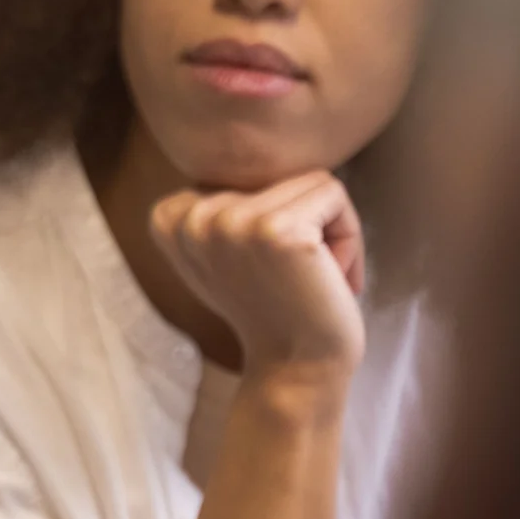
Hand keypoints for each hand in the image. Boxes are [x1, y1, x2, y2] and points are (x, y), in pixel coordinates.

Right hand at [150, 171, 366, 376]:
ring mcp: (230, 222)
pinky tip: (331, 277)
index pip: (244, 173)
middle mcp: (192, 217)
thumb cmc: (275, 309)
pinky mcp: (276, 231)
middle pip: (279, 173)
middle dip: (305, 222)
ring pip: (312, 181)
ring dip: (329, 229)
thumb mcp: (224, 251)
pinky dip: (350, 237)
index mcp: (169, 218)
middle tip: (297, 277)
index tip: (269, 266)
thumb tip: (248, 148)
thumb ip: (220, 207)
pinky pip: (336, 197)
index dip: (272, 215)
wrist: (296, 370)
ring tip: (313, 274)